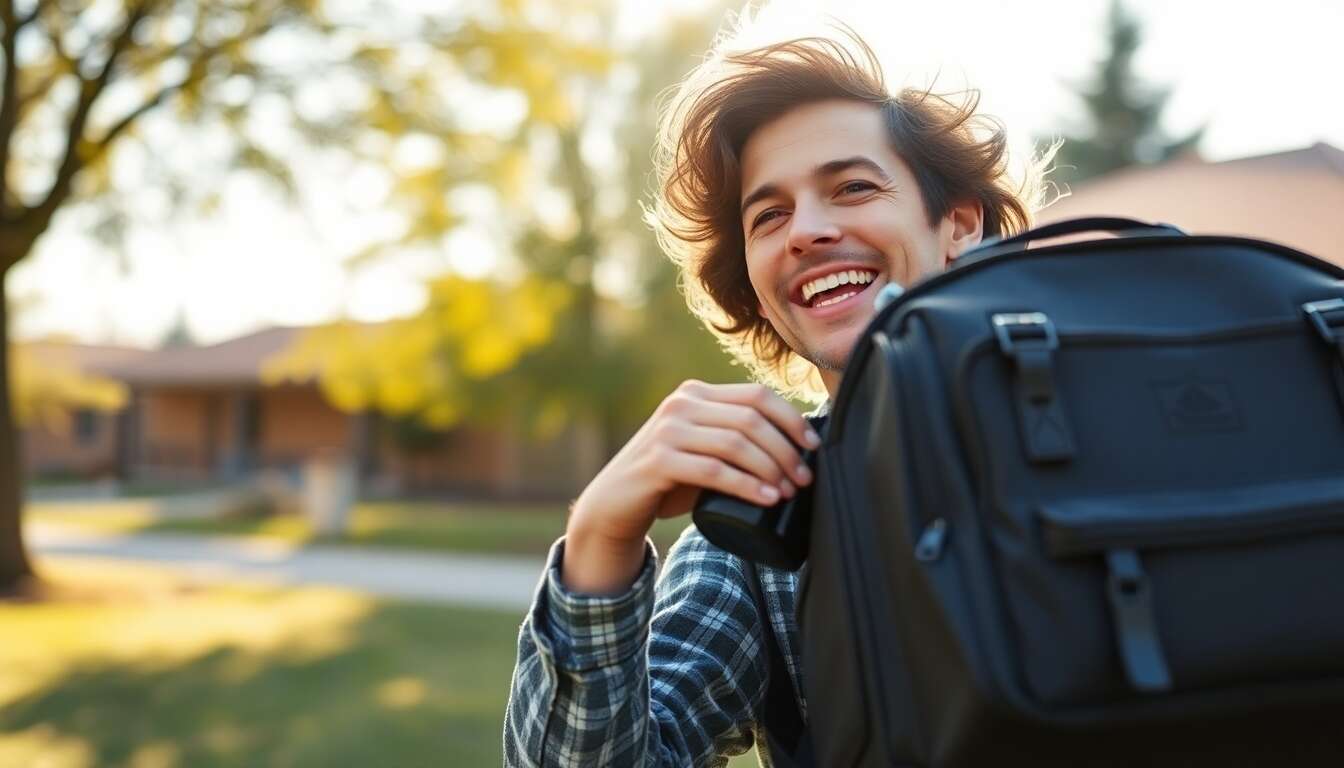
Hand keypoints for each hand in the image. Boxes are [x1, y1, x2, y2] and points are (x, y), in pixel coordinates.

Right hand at [562, 381, 818, 593]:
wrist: (613, 503)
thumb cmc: (668, 481)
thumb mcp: (701, 450)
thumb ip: (732, 440)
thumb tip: (796, 452)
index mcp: (695, 394)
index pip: (756, 395)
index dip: (791, 419)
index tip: (813, 446)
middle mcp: (681, 404)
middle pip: (751, 419)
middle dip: (786, 449)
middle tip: (804, 479)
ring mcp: (668, 430)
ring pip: (736, 443)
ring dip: (771, 468)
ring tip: (789, 491)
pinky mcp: (659, 460)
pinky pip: (715, 470)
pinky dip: (747, 485)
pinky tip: (766, 498)